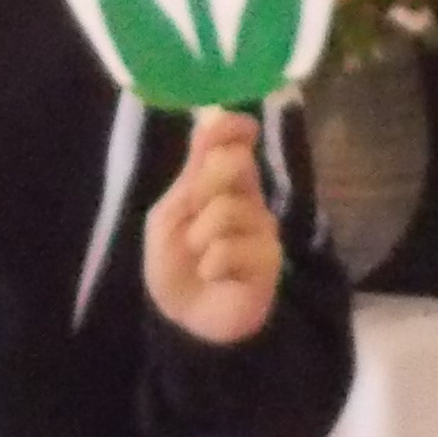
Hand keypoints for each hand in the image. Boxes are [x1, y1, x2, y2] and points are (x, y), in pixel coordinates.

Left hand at [144, 109, 287, 347]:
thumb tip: (210, 119)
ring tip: (199, 257)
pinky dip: (212, 263)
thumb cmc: (175, 264)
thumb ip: (191, 174)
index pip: (236, 142)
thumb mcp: (167, 216)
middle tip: (193, 213)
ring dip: (199, 236)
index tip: (238, 127)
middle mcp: (248, 198)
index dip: (234, 127)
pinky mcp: (269, 260)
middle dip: (204, 184)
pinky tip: (213, 275)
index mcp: (223, 183)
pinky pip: (234, 247)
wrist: (185, 317)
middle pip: (236, 163)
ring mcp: (262, 228)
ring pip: (227, 209)